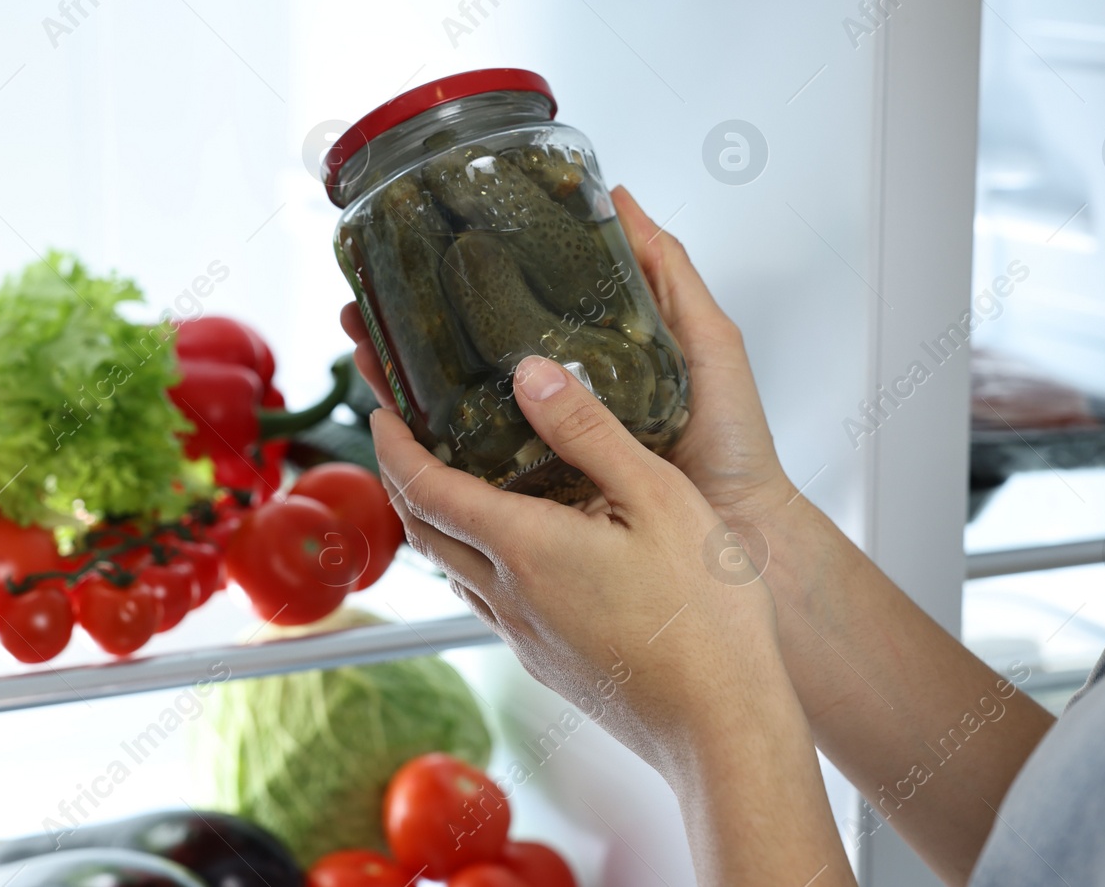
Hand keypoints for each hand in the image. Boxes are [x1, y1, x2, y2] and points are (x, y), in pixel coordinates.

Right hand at [340, 185, 802, 536]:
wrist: (745, 538)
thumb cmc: (735, 447)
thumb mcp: (708, 341)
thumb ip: (667, 274)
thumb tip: (620, 200)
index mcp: (588, 369)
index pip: (507, 325)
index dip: (460, 297)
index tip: (416, 264)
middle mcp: (555, 415)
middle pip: (463, 369)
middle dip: (408, 338)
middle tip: (363, 310)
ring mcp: (541, 463)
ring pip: (451, 421)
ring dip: (402, 384)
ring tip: (362, 350)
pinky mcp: (539, 510)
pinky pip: (472, 481)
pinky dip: (427, 455)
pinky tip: (396, 426)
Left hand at [369, 355, 854, 885]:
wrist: (723, 727)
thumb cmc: (705, 617)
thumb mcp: (658, 495)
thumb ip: (589, 432)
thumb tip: (531, 377)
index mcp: (525, 549)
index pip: (425, 489)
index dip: (394, 445)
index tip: (381, 413)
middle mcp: (509, 598)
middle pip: (425, 532)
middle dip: (402, 478)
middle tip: (405, 437)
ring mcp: (525, 637)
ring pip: (453, 571)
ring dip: (437, 523)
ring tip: (455, 482)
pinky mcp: (547, 663)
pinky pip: (487, 602)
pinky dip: (475, 561)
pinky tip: (516, 550)